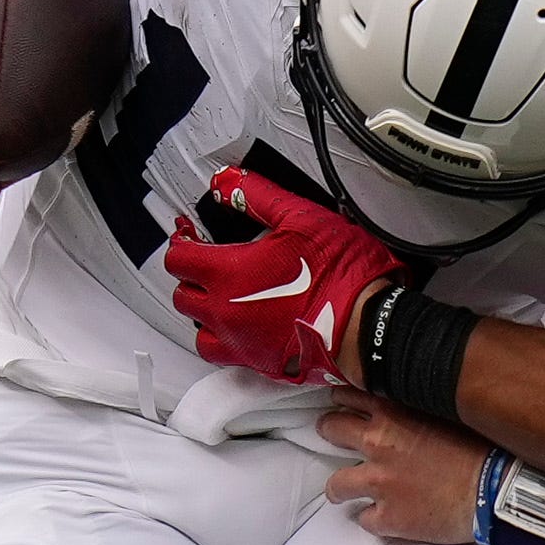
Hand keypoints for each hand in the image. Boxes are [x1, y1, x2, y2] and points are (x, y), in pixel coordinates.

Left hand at [165, 167, 398, 384]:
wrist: (366, 324)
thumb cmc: (339, 274)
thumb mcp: (300, 217)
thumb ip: (256, 196)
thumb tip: (227, 181)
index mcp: (228, 272)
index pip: (178, 259)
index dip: (182, 243)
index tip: (193, 238)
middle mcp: (224, 310)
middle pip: (182, 294)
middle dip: (192, 277)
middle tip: (212, 264)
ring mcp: (238, 341)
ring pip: (197, 328)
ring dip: (203, 310)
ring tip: (224, 297)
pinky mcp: (257, 363)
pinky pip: (221, 353)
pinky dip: (223, 339)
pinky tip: (240, 326)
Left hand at [322, 396, 491, 544]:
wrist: (497, 490)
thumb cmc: (483, 451)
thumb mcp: (448, 412)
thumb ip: (419, 408)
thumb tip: (410, 406)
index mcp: (394, 413)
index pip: (350, 395)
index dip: (343, 400)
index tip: (342, 403)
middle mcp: (378, 444)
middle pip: (332, 429)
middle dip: (329, 431)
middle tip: (332, 434)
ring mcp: (379, 483)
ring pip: (336, 484)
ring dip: (338, 487)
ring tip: (341, 491)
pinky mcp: (387, 517)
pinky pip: (365, 520)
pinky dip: (374, 518)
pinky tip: (385, 517)